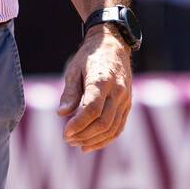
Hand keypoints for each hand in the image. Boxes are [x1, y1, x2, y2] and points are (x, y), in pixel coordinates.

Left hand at [57, 23, 132, 152]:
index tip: (65, 133)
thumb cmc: (89, 57)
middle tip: (67, 139)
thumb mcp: (74, 69)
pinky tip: (90, 144)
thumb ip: (70, 93)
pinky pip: (119, 126)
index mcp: (102, 80)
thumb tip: (61, 114)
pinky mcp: (128, 104)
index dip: (78, 124)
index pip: (92, 109)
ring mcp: (125, 98)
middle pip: (103, 121)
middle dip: (84, 135)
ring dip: (94, 140)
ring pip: (112, 128)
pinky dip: (106, 139)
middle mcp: (117, 90)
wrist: (113, 45)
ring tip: (76, 144)